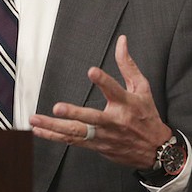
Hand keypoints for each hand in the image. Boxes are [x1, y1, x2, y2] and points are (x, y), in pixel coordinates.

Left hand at [29, 35, 171, 169]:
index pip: (114, 90)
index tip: (92, 71)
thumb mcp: (142, 88)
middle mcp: (113, 121)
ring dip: (54, 127)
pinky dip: (54, 136)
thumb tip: (121, 41)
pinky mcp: (96, 145)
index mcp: (126, 104)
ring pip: (76, 133)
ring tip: (36, 119)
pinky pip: (72, 141)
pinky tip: (40, 130)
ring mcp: (103, 135)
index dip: (103, 80)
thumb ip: (127, 64)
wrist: (155, 150)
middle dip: (74, 113)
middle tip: (57, 108)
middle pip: (92, 118)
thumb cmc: (147, 115)